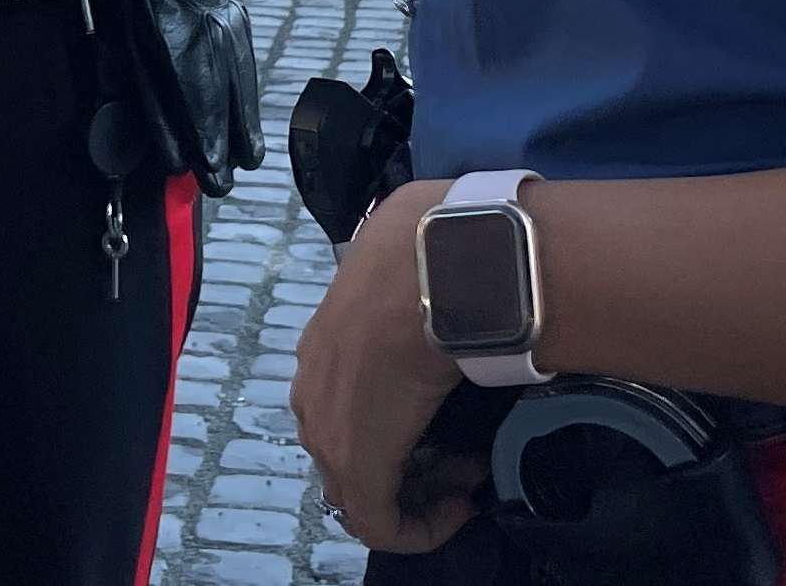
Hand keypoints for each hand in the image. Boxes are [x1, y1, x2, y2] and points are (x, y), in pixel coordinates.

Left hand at [292, 179, 481, 552]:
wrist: (436, 268)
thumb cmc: (433, 259)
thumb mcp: (416, 273)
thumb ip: (421, 292)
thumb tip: (457, 282)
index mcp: (322, 348)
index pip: (351, 404)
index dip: (403, 420)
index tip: (451, 417)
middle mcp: (314, 393)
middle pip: (355, 448)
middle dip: (412, 457)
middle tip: (467, 449)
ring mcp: (329, 433)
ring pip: (367, 484)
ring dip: (419, 485)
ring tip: (471, 471)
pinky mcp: (358, 469)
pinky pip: (380, 522)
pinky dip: (421, 526)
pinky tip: (461, 505)